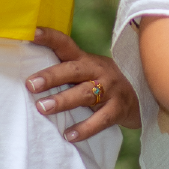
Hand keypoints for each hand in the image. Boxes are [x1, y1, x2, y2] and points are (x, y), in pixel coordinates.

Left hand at [25, 26, 141, 140]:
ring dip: (63, 101)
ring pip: (85, 94)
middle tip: (31, 84)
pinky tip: (68, 135)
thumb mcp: (86, 70)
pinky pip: (101, 120)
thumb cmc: (101, 81)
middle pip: (73, 70)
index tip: (32, 33)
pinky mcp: (118, 109)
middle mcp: (97, 70)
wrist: (139, 94)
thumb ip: (65, 70)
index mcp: (85, 59)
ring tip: (43, 108)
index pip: (65, 44)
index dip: (50, 37)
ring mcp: (110, 89)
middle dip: (51, 77)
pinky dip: (84, 128)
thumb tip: (29, 77)